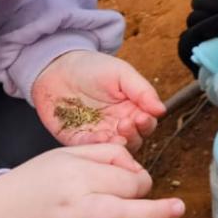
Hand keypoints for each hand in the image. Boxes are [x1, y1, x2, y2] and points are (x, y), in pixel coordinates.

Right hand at [0, 144, 184, 217]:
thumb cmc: (40, 180)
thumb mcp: (69, 154)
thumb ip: (108, 155)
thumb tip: (138, 171)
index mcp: (76, 177)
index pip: (121, 181)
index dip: (139, 182)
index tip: (139, 185)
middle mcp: (71, 207)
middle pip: (115, 210)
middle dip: (150, 211)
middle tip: (178, 208)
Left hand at [31, 50, 164, 149]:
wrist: (56, 67)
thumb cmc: (91, 67)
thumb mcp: (121, 73)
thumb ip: (142, 90)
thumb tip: (161, 110)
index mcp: (131, 108)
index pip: (147, 124)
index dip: (146, 124)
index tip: (141, 116)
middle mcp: (117, 124)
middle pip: (134, 141)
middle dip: (133, 135)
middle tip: (125, 123)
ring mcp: (98, 134)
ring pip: (115, 149)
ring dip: (118, 144)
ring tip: (114, 132)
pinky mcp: (78, 139)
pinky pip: (90, 148)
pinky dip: (96, 146)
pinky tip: (98, 136)